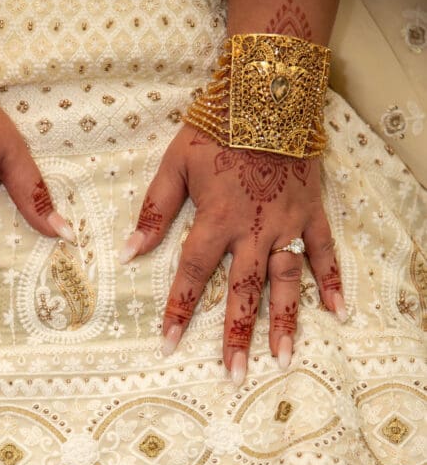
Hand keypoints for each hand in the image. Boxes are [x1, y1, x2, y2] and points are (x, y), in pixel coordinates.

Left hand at [122, 125, 345, 383]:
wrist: (268, 91)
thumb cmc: (217, 126)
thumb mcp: (175, 163)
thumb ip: (154, 211)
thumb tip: (128, 252)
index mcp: (216, 218)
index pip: (193, 274)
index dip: (178, 310)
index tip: (168, 344)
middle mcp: (254, 229)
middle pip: (245, 291)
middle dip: (238, 335)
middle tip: (235, 373)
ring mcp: (288, 223)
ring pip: (287, 281)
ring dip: (285, 322)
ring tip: (282, 359)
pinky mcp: (312, 213)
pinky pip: (325, 253)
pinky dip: (333, 282)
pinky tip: (337, 313)